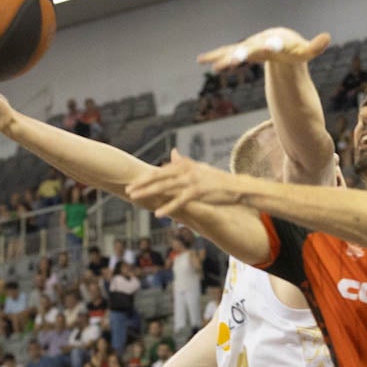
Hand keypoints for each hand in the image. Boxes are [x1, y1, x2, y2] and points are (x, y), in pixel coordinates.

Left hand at [127, 150, 247, 218]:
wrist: (238, 187)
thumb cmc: (218, 180)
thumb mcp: (200, 168)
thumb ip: (184, 162)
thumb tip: (173, 152)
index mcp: (186, 165)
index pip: (162, 171)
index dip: (147, 177)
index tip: (133, 181)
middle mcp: (187, 170)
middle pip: (160, 177)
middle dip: (142, 183)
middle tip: (128, 189)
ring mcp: (192, 180)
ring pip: (166, 187)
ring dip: (149, 193)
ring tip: (135, 197)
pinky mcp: (199, 192)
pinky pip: (179, 201)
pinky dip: (168, 207)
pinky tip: (158, 214)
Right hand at [197, 27, 330, 71]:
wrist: (281, 40)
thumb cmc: (294, 49)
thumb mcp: (304, 52)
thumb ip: (314, 47)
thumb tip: (327, 37)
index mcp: (275, 42)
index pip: (273, 45)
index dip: (271, 46)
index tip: (269, 45)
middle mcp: (259, 42)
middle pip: (249, 49)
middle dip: (241, 55)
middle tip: (233, 61)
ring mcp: (248, 47)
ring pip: (234, 52)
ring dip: (224, 58)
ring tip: (215, 66)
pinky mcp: (241, 52)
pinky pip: (226, 53)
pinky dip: (214, 56)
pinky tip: (200, 59)